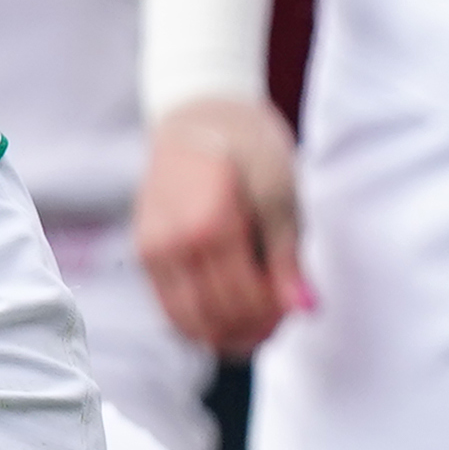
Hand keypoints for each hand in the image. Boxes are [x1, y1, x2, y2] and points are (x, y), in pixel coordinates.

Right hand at [135, 95, 308, 358]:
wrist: (199, 116)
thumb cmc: (247, 147)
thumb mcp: (280, 194)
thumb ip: (288, 258)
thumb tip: (304, 308)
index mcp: (210, 224)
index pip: (243, 298)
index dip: (274, 315)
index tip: (297, 309)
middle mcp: (171, 243)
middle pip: (215, 315)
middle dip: (252, 328)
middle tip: (281, 321)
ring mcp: (151, 251)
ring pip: (188, 322)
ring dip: (225, 333)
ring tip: (256, 325)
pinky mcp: (144, 255)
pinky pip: (170, 308)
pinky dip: (199, 322)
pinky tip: (226, 316)